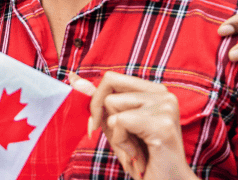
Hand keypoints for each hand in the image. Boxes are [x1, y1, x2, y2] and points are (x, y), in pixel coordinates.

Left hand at [70, 71, 198, 179]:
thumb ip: (99, 103)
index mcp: (155, 90)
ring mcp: (165, 107)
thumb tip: (72, 78)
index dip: (97, 101)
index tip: (98, 124)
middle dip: (106, 119)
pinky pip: (120, 122)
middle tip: (126, 143)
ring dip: (117, 135)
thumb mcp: (116, 126)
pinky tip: (138, 155)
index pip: (111, 77)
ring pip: (113, 104)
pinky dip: (121, 143)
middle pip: (109, 88)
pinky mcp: (162, 124)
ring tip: (135, 150)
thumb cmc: (141, 160)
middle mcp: (163, 93)